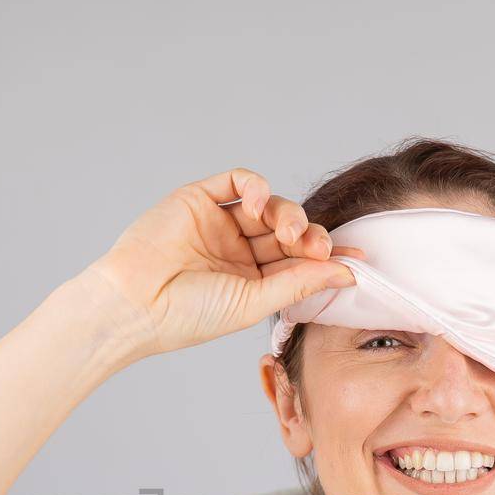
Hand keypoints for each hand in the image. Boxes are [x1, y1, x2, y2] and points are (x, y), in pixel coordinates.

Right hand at [82, 167, 363, 360]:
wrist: (135, 303)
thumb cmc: (187, 315)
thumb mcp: (253, 302)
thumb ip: (299, 282)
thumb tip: (348, 273)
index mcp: (252, 280)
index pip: (299, 262)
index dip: (329, 257)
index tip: (359, 258)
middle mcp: (238, 250)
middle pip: (289, 231)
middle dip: (310, 235)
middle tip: (318, 247)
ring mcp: (219, 222)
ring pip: (269, 205)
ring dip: (288, 213)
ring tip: (289, 231)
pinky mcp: (199, 198)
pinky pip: (238, 180)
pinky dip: (256, 187)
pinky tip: (258, 205)